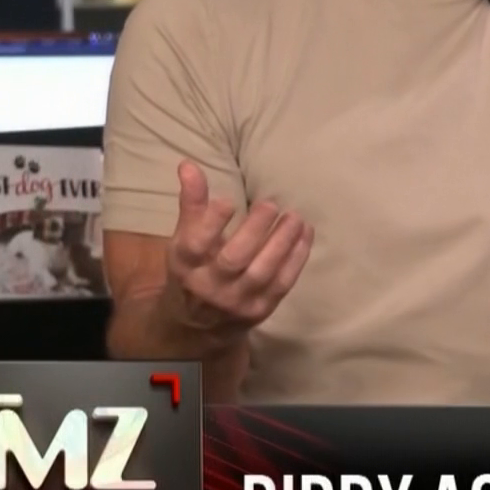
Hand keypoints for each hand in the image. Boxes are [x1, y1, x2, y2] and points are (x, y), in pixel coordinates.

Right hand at [163, 161, 313, 339]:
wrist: (196, 325)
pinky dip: (297, 258)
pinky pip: (283, 283)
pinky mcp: (260, 310)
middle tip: (271, 205)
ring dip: (282, 242)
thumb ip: (191, 203)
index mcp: (186, 265)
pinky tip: (305, 234)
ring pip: (262, 272)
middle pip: (233, 259)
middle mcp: (209, 286)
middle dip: (255, 230)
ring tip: (295, 217)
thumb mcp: (184, 239)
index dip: (211, 222)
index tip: (229, 200)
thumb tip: (188, 164)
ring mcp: (237, 301)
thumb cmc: (193, 269)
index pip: (196, 244)